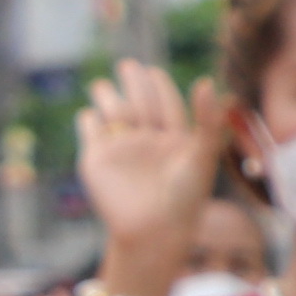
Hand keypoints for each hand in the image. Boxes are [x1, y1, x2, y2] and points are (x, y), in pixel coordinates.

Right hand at [76, 55, 234, 285]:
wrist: (154, 230)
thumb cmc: (185, 198)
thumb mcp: (203, 154)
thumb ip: (207, 119)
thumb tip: (206, 81)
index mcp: (175, 139)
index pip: (166, 104)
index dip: (160, 86)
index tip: (154, 72)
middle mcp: (148, 142)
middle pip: (139, 104)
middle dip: (133, 84)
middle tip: (128, 65)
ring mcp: (122, 150)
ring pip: (113, 114)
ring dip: (108, 97)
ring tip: (103, 85)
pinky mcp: (97, 160)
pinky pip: (90, 132)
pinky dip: (88, 120)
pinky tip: (89, 113)